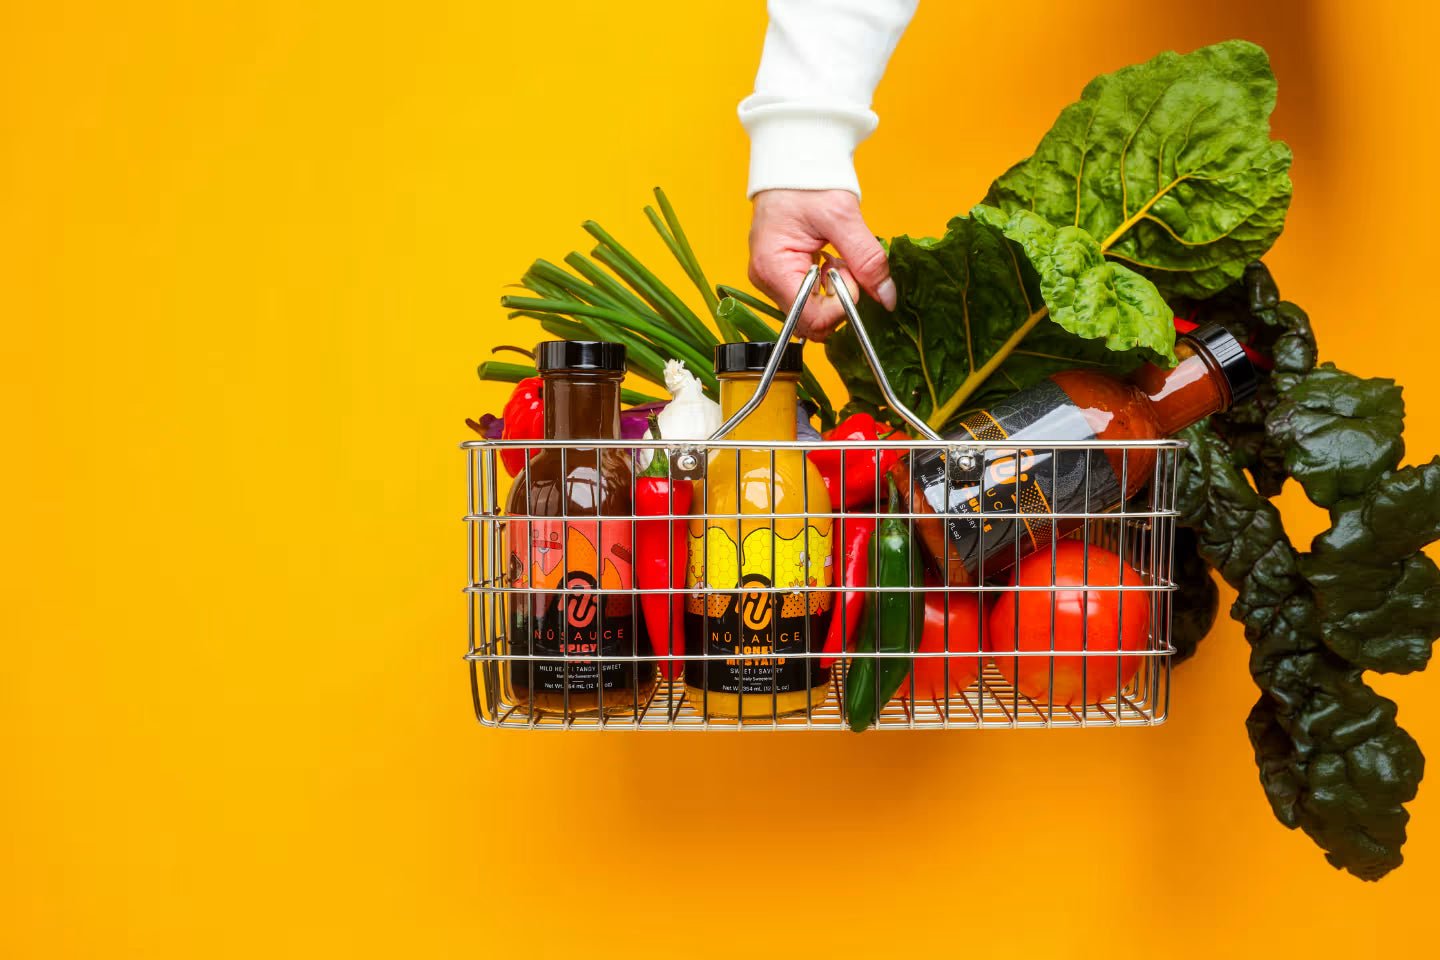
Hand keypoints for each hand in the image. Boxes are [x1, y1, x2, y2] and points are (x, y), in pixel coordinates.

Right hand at [747, 189, 895, 340]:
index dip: (841, 304)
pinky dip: (826, 286)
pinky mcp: (781, 277)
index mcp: (773, 267)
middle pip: (810, 321)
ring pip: (812, 312)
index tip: (850, 273)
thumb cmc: (807, 181)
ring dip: (833, 292)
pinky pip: (809, 299)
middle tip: (844, 264)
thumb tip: (887, 297)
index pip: (811, 318)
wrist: (793, 161)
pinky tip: (827, 261)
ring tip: (834, 257)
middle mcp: (766, 280)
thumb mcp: (843, 216)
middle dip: (838, 300)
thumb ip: (867, 259)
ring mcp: (772, 280)